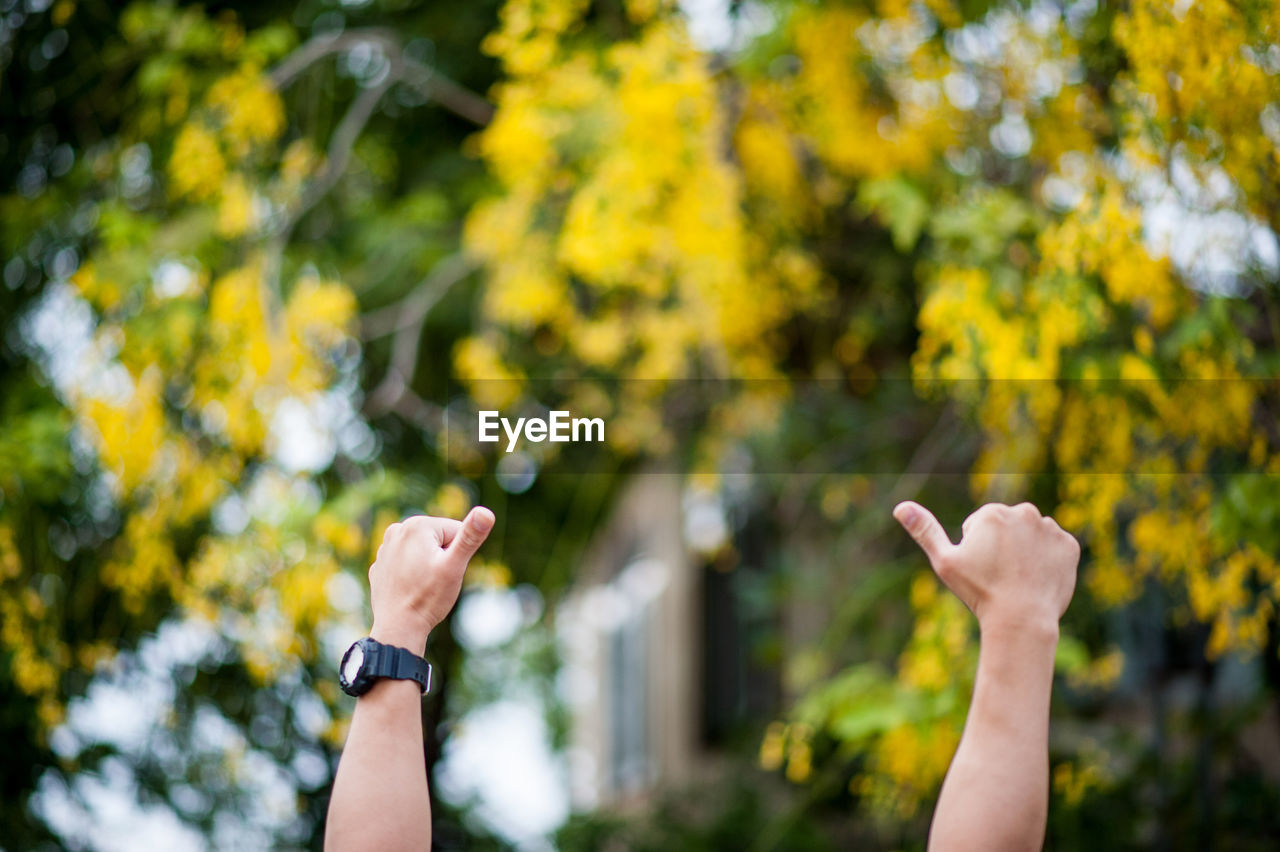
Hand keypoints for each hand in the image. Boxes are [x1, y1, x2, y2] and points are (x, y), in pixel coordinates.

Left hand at [367, 507, 494, 653]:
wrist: (397, 629)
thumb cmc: (428, 598)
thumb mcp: (454, 566)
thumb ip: (470, 537)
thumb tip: (486, 512)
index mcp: (417, 525)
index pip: (456, 531)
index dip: (457, 555)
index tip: (445, 572)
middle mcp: (397, 530)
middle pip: (438, 539)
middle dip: (443, 558)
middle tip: (435, 581)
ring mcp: (385, 548)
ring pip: (422, 551)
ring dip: (427, 565)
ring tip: (422, 586)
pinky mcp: (381, 564)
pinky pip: (406, 562)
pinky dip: (411, 573)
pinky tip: (409, 589)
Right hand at [892, 501, 1078, 633]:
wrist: (1022, 619)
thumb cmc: (979, 591)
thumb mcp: (944, 562)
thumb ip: (924, 530)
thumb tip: (899, 506)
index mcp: (993, 513)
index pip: (981, 526)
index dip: (977, 550)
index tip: (982, 570)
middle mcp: (1025, 512)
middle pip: (1008, 527)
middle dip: (1003, 546)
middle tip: (1000, 575)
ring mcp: (1050, 529)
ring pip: (1031, 536)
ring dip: (1026, 552)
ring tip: (1020, 579)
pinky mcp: (1070, 546)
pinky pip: (1055, 548)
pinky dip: (1048, 561)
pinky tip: (1039, 578)